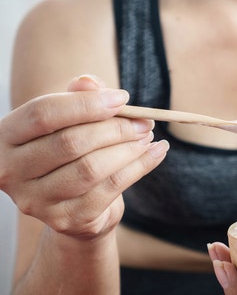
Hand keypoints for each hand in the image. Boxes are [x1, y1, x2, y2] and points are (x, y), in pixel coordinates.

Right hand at [0, 75, 168, 239]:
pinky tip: (156, 153)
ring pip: (91, 168)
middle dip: (115, 128)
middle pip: (70, 142)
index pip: (43, 114)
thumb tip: (90, 82)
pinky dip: (140, 167)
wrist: (73, 206)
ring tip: (148, 136)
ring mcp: (36, 200)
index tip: (123, 98)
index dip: (86, 104)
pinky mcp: (65, 219)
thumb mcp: (70, 121)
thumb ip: (78, 98)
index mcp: (4, 137)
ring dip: (128, 149)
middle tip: (145, 121)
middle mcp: (11, 171)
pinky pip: (110, 189)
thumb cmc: (69, 152)